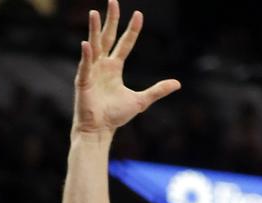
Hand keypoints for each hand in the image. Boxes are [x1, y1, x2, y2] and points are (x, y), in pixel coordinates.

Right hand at [73, 0, 179, 136]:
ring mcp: (91, 72)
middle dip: (110, 19)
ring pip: (94, 46)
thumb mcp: (141, 101)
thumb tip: (178, 84)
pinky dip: (86, 56)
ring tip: (94, 13)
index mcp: (114, 68)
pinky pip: (85, 66)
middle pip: (107, 37)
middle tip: (113, 1)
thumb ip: (157, 91)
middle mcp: (102, 66)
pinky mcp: (83, 82)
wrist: (100, 131)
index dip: (132, 30)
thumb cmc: (115, 116)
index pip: (124, 43)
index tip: (139, 14)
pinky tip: (86, 44)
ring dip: (94, 30)